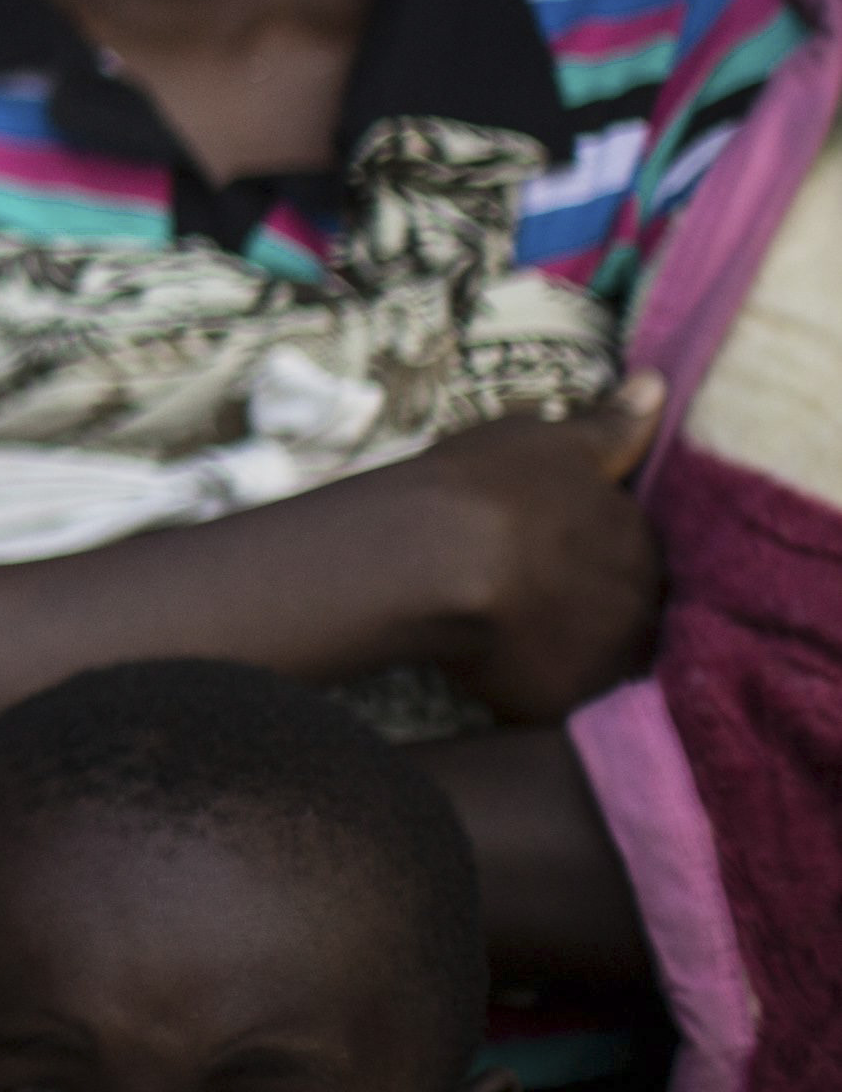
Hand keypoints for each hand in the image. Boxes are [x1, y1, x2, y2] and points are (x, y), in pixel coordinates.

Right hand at [377, 377, 660, 721]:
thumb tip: (659, 387)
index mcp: (639, 540)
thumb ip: (611, 426)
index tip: (543, 541)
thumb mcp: (551, 439)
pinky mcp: (557, 704)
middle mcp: (638, 604)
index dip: (585, 546)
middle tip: (519, 583)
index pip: (631, 550)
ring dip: (558, 644)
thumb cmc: (489, 486)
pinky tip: (485, 662)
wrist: (432, 557)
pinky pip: (546, 699)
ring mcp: (599, 660)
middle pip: (617, 606)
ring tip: (501, 626)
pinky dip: (524, 685)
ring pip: (587, 655)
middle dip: (580, 598)